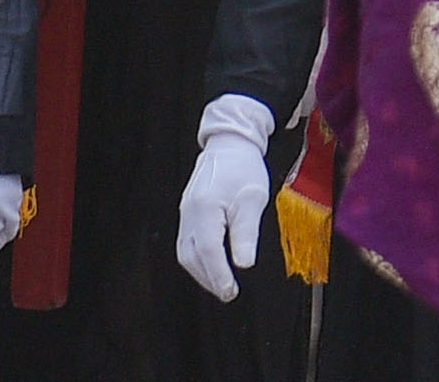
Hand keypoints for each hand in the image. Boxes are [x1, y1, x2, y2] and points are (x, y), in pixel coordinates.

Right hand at [174, 95, 273, 299]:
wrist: (229, 144)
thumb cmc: (244, 168)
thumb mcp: (253, 199)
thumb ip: (246, 232)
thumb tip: (244, 263)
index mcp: (205, 208)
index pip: (209, 250)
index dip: (218, 274)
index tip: (230, 291)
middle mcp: (189, 213)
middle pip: (192, 256)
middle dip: (209, 278)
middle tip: (228, 293)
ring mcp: (185, 214)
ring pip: (186, 253)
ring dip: (202, 272)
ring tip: (220, 285)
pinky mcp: (187, 213)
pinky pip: (186, 243)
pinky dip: (197, 259)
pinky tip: (211, 266)